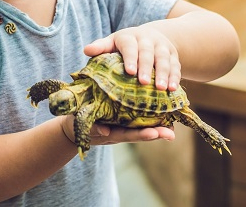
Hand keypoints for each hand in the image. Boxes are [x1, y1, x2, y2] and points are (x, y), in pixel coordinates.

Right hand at [61, 116, 175, 149]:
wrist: (72, 126)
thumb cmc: (75, 123)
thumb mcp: (81, 125)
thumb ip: (93, 128)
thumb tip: (104, 132)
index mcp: (110, 133)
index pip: (128, 134)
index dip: (141, 134)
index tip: (155, 134)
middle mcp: (119, 131)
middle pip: (139, 133)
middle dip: (155, 134)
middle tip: (171, 134)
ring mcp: (121, 125)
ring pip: (141, 126)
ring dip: (157, 127)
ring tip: (173, 128)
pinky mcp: (121, 117)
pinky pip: (137, 118)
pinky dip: (150, 117)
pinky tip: (163, 111)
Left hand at [83, 24, 180, 90]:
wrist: (151, 36)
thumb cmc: (126, 45)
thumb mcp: (113, 43)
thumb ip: (101, 47)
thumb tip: (86, 50)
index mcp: (129, 36)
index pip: (129, 45)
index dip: (130, 58)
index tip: (129, 72)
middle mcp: (147, 39)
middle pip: (147, 52)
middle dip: (146, 67)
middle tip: (144, 83)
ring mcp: (162, 46)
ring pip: (164, 59)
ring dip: (164, 74)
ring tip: (162, 89)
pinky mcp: (173, 55)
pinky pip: (176, 65)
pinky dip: (175, 77)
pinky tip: (173, 89)